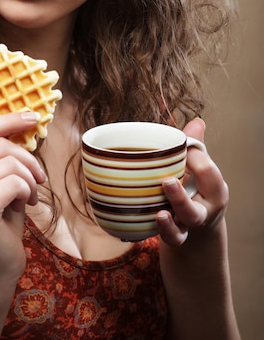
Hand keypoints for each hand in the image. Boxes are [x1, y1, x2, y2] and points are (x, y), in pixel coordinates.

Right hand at [0, 112, 45, 287]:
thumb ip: (0, 153)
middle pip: (0, 146)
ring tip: (29, 195)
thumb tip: (23, 119)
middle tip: (37, 179)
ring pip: (10, 163)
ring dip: (29, 179)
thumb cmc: (1, 216)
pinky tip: (25, 205)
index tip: (33, 116)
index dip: (8, 120)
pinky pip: (15, 182)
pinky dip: (27, 191)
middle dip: (27, 160)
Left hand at [156, 118, 228, 246]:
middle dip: (181, 198)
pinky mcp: (172, 237)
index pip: (209, 174)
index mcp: (213, 190)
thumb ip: (196, 147)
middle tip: (167, 182)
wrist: (198, 225)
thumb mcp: (200, 169)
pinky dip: (158, 232)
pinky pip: (166, 239)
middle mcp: (202, 212)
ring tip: (159, 213)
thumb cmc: (196, 187)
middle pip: (195, 211)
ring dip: (169, 224)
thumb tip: (197, 122)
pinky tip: (148, 219)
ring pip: (180, 231)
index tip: (186, 148)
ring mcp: (186, 228)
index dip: (196, 160)